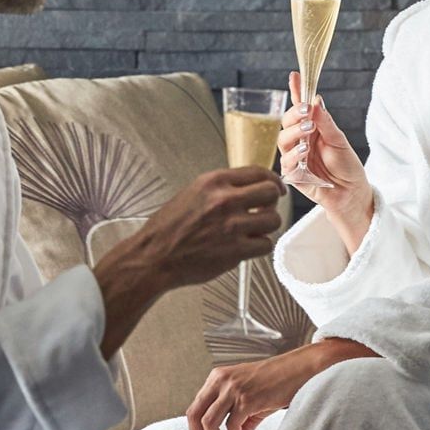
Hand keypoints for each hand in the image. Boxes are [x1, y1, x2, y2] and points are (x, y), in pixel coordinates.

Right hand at [139, 167, 284, 289]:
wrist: (153, 256)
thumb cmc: (168, 228)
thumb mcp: (193, 193)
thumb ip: (222, 189)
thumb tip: (248, 188)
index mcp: (214, 182)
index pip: (257, 172)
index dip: (272, 180)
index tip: (276, 187)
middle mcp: (225, 201)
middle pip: (271, 193)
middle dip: (272, 202)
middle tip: (265, 209)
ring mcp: (232, 226)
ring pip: (273, 220)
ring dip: (266, 226)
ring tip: (254, 230)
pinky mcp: (235, 251)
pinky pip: (265, 244)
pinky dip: (259, 246)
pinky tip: (247, 246)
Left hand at [186, 343, 329, 429]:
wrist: (298, 368)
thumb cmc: (276, 381)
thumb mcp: (249, 397)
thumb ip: (237, 419)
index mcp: (217, 377)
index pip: (195, 407)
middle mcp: (221, 381)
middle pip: (194, 415)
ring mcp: (233, 389)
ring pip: (208, 423)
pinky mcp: (247, 399)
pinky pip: (231, 427)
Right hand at [278, 72, 373, 235]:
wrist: (352, 193)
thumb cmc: (347, 166)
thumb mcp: (339, 140)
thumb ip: (326, 122)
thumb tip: (315, 100)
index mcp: (311, 129)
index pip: (300, 107)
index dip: (296, 91)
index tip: (295, 75)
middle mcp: (300, 141)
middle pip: (287, 121)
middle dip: (294, 114)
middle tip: (306, 110)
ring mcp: (295, 157)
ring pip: (283, 140)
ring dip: (294, 132)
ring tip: (309, 130)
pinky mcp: (293, 174)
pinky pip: (286, 162)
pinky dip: (293, 154)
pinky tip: (304, 150)